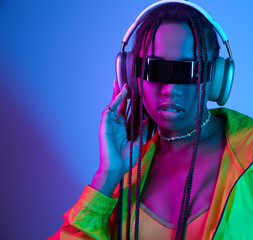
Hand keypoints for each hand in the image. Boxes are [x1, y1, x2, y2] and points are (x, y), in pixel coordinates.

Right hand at [91, 80, 146, 195]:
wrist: (116, 169)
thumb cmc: (125, 159)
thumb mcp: (138, 143)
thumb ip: (142, 131)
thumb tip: (148, 119)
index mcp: (122, 129)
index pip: (125, 111)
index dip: (128, 102)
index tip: (134, 92)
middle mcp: (115, 125)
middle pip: (118, 106)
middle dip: (121, 95)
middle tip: (126, 83)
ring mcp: (109, 126)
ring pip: (112, 107)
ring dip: (118, 97)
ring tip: (124, 87)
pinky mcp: (104, 127)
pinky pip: (108, 113)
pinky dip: (113, 104)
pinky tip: (119, 98)